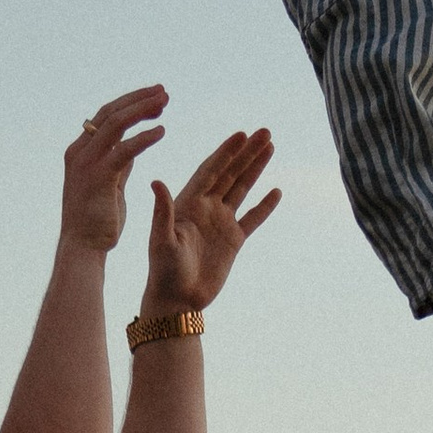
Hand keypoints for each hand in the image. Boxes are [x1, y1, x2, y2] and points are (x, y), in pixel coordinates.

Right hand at [61, 87, 168, 256]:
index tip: (154, 97)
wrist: (83, 248)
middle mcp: (80, 152)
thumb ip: (118, 165)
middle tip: (164, 91)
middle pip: (110, 113)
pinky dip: (144, 138)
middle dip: (138, 99)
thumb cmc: (97, 222)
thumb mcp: (110, 185)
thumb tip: (130, 148)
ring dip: (142, 109)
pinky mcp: (99, 177)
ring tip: (165, 102)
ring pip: (116, 123)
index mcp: (80, 152)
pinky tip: (162, 131)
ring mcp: (87, 163)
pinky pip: (124, 150)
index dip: (131, 103)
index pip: (105, 116)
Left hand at [143, 129, 278, 314]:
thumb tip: (156, 182)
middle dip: (247, 152)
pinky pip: (252, 218)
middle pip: (230, 173)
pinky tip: (275, 190)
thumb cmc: (163, 272)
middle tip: (264, 131)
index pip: (210, 170)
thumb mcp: (161, 240)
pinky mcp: (233, 241)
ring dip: (256, 168)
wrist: (177, 301)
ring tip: (270, 146)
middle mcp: (206, 208)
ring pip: (242, 189)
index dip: (225, 152)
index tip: (240, 134)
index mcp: (188, 203)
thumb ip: (162, 211)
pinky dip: (264, 205)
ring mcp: (221, 223)